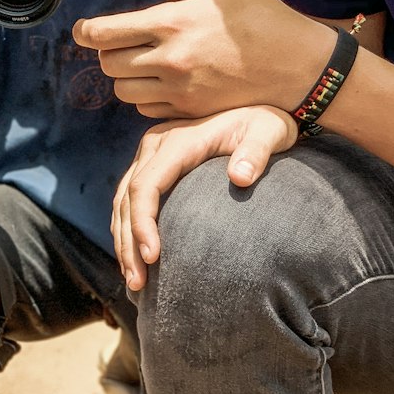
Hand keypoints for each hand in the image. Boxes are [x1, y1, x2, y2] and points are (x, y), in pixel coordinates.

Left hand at [74, 0, 334, 118]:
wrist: (297, 63)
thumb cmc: (258, 13)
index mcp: (172, 22)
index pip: (105, 33)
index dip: (86, 31)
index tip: (83, 28)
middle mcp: (171, 60)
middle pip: (108, 63)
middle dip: (105, 51)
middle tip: (115, 40)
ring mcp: (180, 90)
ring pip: (123, 90)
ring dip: (123, 75)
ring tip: (138, 59)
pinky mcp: (191, 111)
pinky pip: (147, 110)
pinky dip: (145, 96)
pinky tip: (161, 78)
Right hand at [112, 105, 297, 288]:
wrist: (261, 109)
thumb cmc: (267, 123)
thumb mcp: (270, 132)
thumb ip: (256, 152)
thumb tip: (239, 177)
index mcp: (180, 140)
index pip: (147, 184)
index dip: (143, 222)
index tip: (153, 257)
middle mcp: (158, 144)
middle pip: (128, 197)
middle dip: (129, 243)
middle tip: (138, 283)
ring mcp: (153, 154)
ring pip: (123, 200)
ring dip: (124, 241)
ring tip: (135, 281)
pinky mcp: (156, 165)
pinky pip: (132, 198)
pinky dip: (129, 229)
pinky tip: (137, 258)